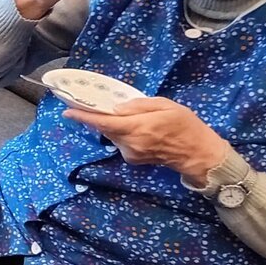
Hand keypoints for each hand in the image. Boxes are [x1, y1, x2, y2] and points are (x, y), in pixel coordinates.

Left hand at [64, 96, 230, 182]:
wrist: (198, 154)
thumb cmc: (186, 125)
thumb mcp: (166, 106)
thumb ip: (139, 105)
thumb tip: (117, 108)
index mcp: (138, 128)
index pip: (103, 123)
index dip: (84, 117)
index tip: (67, 112)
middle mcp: (130, 143)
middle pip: (106, 128)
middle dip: (102, 117)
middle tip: (105, 106)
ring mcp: (130, 154)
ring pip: (113, 135)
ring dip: (116, 125)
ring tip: (135, 118)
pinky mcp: (133, 159)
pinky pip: (122, 142)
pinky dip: (124, 133)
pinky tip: (141, 130)